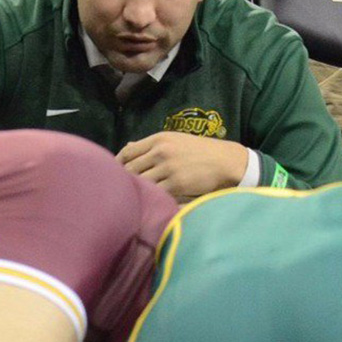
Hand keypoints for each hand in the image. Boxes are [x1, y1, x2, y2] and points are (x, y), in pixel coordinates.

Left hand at [117, 132, 247, 198]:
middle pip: (130, 168)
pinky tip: (151, 201)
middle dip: (125, 179)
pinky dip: (152, 198)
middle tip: (123, 189)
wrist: (225, 161)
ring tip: (135, 197)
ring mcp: (168, 168)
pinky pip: (156, 193)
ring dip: (138, 191)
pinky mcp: (177, 184)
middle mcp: (161, 152)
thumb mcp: (174, 140)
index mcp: (158, 139)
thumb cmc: (199, 151)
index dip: (118, 163)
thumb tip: (127, 147)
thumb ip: (150, 146)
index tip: (116, 173)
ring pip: (141, 182)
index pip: (128, 151)